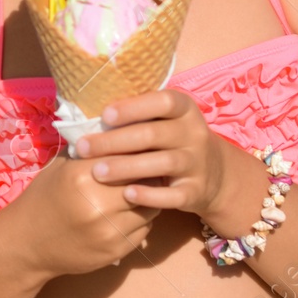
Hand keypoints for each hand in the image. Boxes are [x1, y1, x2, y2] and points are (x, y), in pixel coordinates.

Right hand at [0, 153, 159, 282]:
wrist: (27, 243)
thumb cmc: (44, 197)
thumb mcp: (60, 166)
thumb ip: (90, 149)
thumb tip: (122, 128)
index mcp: (82, 176)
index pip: (127, 154)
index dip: (139, 148)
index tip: (146, 144)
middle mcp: (98, 203)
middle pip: (145, 180)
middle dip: (150, 172)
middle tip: (154, 165)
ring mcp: (109, 230)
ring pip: (151, 206)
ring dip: (149, 196)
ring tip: (141, 188)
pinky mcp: (117, 250)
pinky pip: (146, 228)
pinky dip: (143, 217)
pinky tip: (130, 211)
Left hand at [74, 89, 230, 216]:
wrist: (214, 174)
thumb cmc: (171, 140)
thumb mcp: (163, 122)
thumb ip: (135, 117)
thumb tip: (87, 115)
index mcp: (185, 110)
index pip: (164, 102)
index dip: (134, 107)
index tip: (105, 116)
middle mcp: (195, 134)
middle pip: (153, 134)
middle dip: (115, 141)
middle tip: (83, 148)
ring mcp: (198, 163)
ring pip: (163, 163)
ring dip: (127, 167)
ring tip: (97, 172)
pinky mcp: (196, 191)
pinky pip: (173, 195)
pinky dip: (151, 195)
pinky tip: (128, 194)